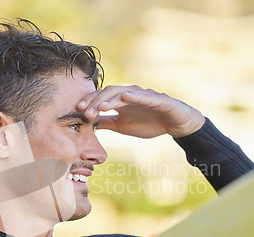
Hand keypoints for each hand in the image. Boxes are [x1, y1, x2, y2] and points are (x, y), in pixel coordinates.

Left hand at [77, 85, 204, 137]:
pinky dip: (134, 96)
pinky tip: (125, 97)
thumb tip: (89, 124)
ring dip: (110, 99)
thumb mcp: (123, 126)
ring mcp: (144, 95)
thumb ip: (107, 123)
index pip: (101, 98)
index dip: (89, 102)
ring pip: (123, 93)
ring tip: (99, 107)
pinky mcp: (158, 99)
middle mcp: (130, 95)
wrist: (176, 124)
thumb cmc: (150, 122)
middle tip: (84, 110)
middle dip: (95, 101)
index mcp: (121, 101)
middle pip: (109, 93)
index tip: (77, 110)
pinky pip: (145, 96)